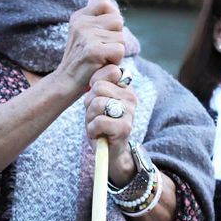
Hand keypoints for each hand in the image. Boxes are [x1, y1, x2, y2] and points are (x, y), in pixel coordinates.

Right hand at [56, 1, 126, 96]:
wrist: (66, 82)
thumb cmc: (81, 60)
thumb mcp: (83, 35)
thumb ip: (97, 20)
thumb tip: (112, 6)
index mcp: (79, 17)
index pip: (104, 2)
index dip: (112, 15)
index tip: (107, 30)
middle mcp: (82, 23)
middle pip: (118, 20)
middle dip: (116, 37)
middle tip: (104, 49)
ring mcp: (87, 36)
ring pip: (121, 37)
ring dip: (116, 51)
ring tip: (101, 58)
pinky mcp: (94, 50)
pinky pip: (120, 50)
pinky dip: (116, 61)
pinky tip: (102, 65)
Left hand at [83, 63, 137, 183]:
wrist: (110, 151)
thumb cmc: (101, 122)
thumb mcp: (98, 99)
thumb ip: (99, 84)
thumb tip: (94, 79)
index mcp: (126, 87)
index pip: (110, 70)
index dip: (95, 82)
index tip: (96, 95)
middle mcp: (131, 97)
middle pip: (99, 87)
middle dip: (90, 102)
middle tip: (96, 114)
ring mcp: (129, 112)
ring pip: (97, 103)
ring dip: (90, 117)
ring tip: (97, 124)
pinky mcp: (124, 128)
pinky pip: (99, 121)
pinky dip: (93, 129)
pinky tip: (98, 133)